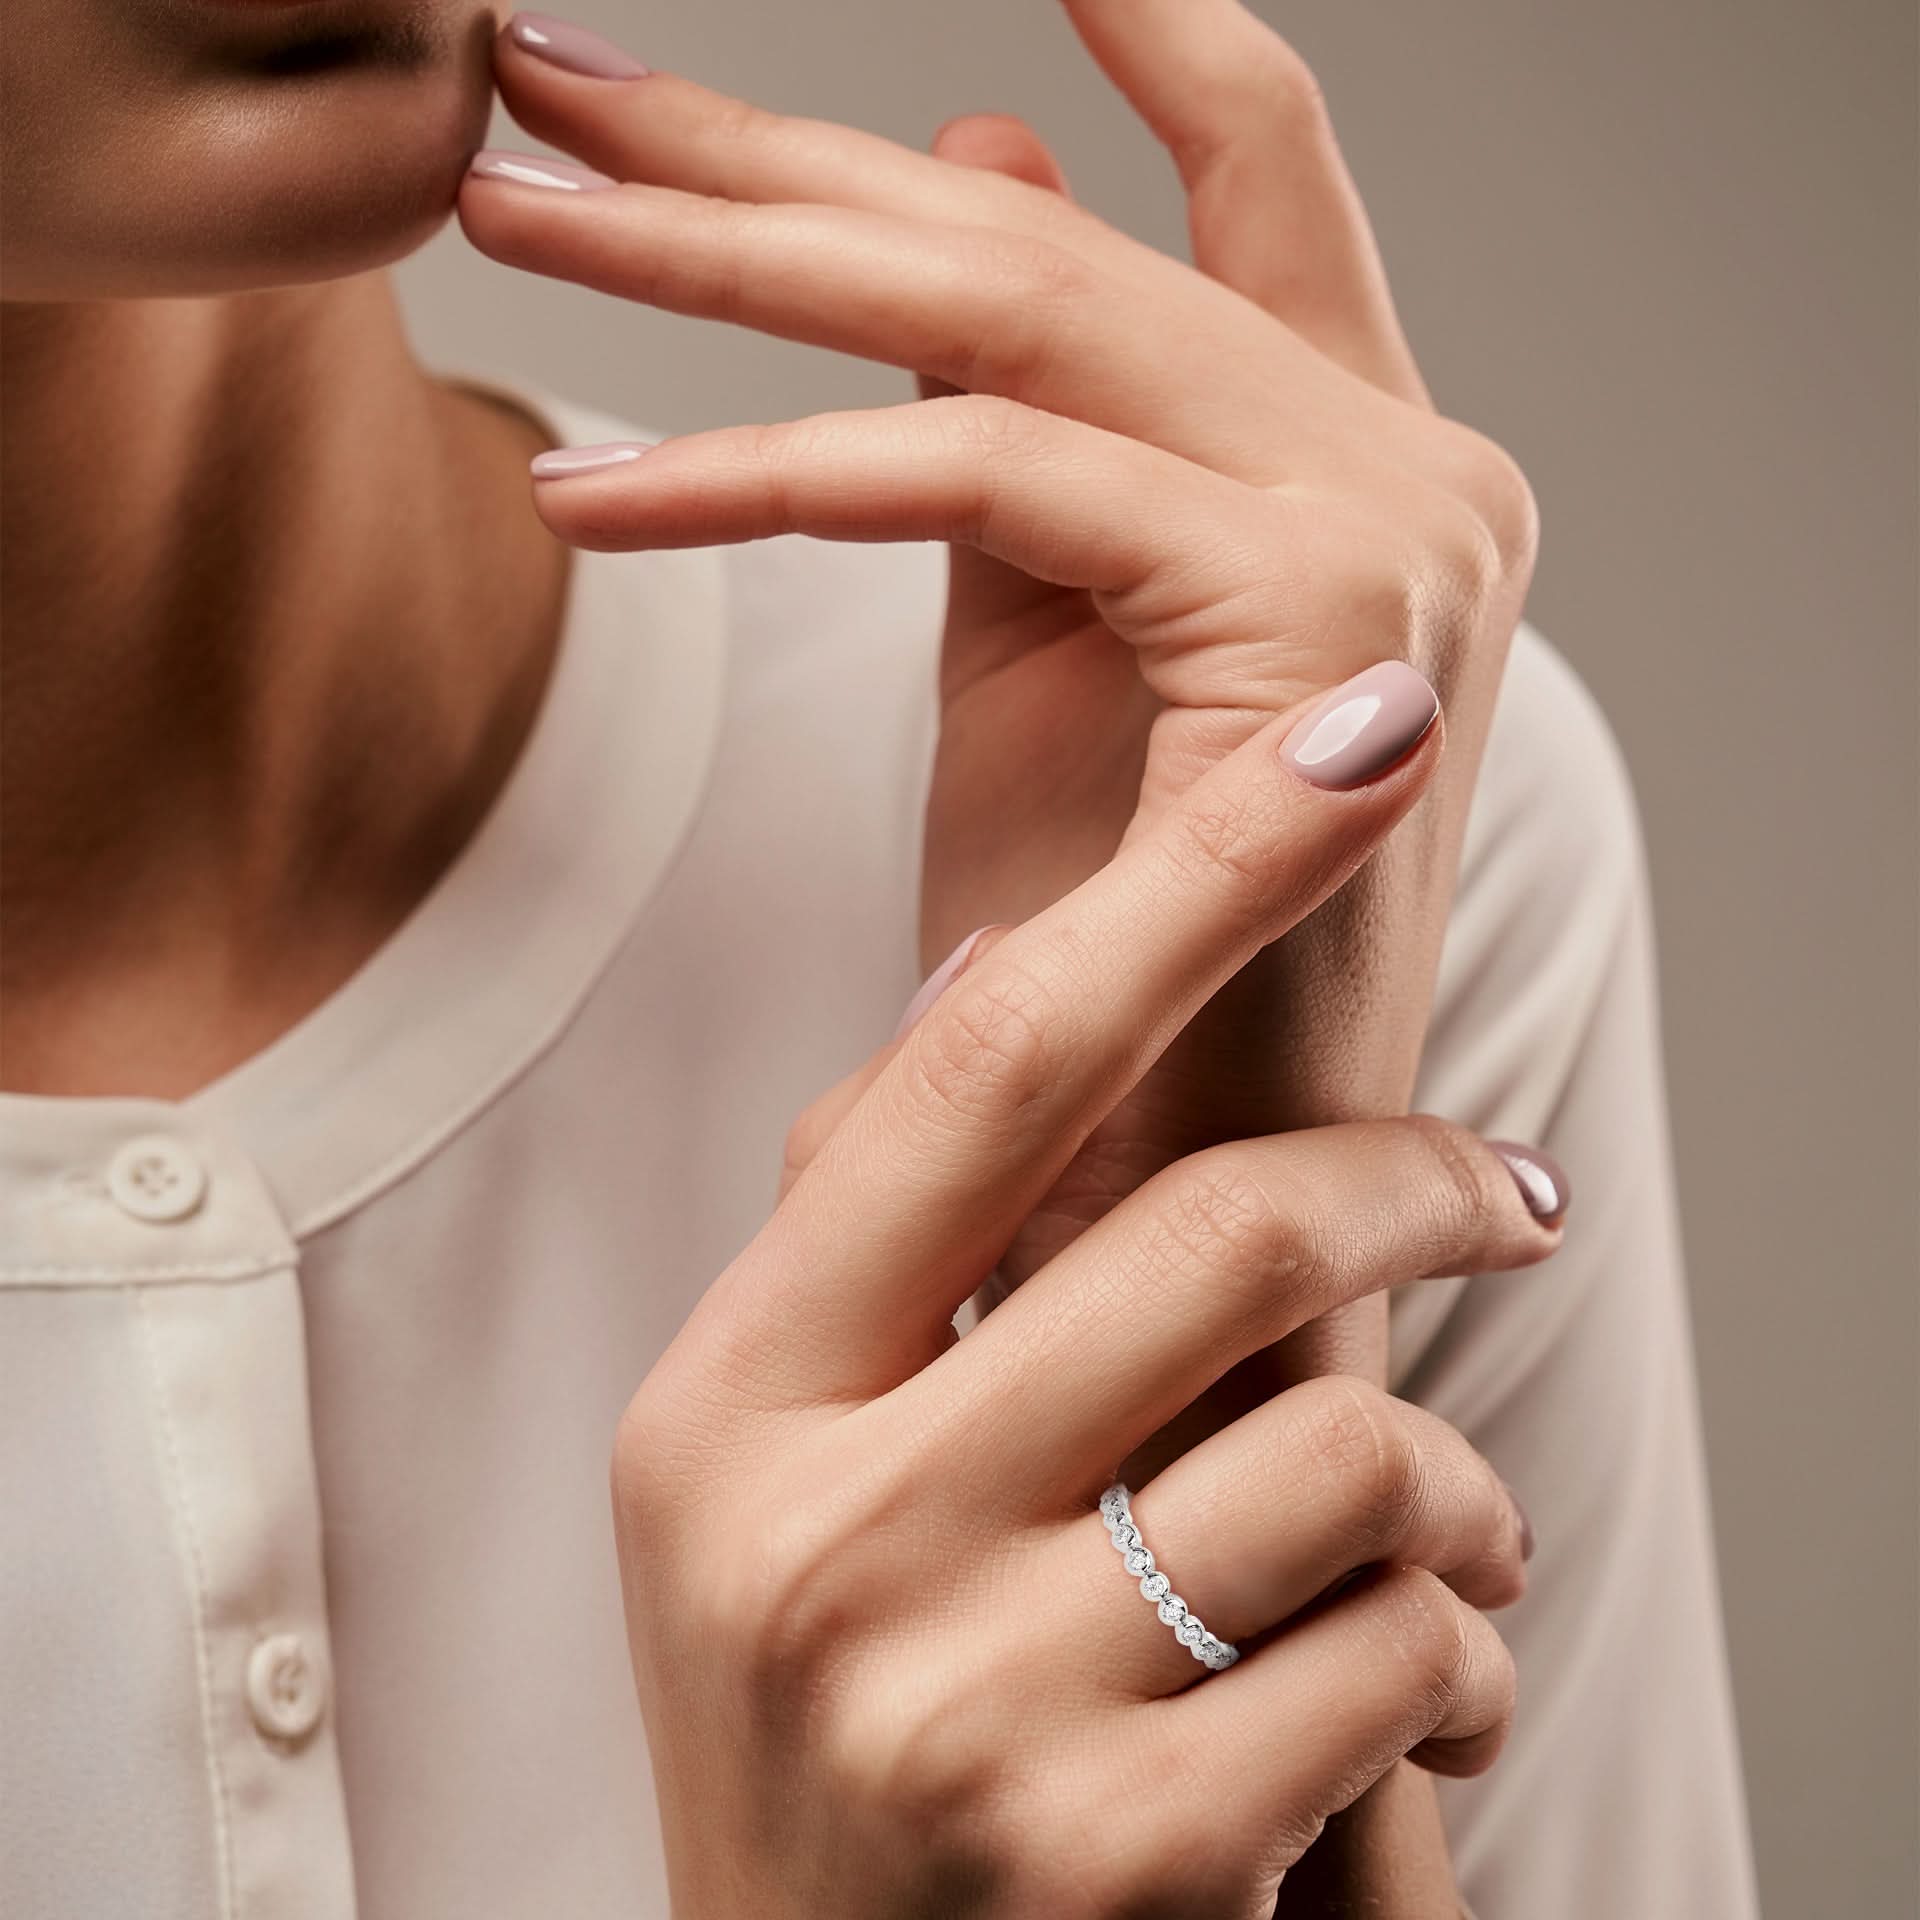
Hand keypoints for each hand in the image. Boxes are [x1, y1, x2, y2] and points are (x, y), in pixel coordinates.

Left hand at [459, 0, 1537, 1305]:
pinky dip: (783, 474)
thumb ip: (1026, 418)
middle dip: (779, 156)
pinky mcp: (1316, 609)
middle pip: (1059, 236)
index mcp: (1368, 469)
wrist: (1205, 1215)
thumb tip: (982, 173)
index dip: (1159, 44)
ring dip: (730, 263)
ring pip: (1017, 314)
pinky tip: (610, 496)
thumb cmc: (1116, 963)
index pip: (1255, 182)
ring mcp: (1390, 525)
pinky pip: (1000, 475)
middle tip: (553, 81)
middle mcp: (1414, 466)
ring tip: (520, 218)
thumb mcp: (1051, 657)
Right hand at [603, 706, 1556, 1914]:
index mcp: (732, 1398)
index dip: (1190, 873)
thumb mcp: (774, 1470)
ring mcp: (965, 1710)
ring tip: (1442, 1536)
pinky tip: (1402, 1704)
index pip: (986, 1063)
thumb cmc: (831, 1712)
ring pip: (1353, 1455)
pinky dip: (1459, 1657)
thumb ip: (875, 1240)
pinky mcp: (1123, 1869)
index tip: (1355, 743)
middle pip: (1216, 1232)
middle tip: (1510, 1188)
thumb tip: (1004, 963)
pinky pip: (1405, 1657)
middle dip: (1419, 1181)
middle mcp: (823, 1536)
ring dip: (1455, 1483)